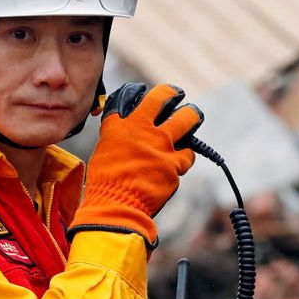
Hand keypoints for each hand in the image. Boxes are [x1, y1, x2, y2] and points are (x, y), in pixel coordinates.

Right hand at [68, 83, 202, 248]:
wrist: (116, 206)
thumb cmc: (105, 181)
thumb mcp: (105, 149)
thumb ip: (120, 134)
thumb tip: (132, 129)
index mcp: (120, 123)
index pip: (137, 94)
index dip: (152, 93)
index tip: (160, 93)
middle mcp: (142, 129)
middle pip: (166, 97)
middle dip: (175, 94)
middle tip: (179, 97)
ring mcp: (162, 145)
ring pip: (188, 119)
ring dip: (192, 116)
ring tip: (193, 117)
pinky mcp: (175, 164)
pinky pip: (188, 155)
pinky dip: (185, 157)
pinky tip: (180, 160)